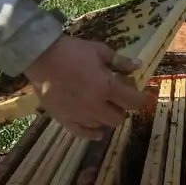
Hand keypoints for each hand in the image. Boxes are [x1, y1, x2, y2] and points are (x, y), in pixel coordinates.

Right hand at [23, 35, 145, 138]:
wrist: (41, 57)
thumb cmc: (72, 51)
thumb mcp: (99, 51)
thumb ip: (120, 61)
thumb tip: (138, 65)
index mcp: (106, 87)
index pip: (132, 101)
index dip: (141, 100)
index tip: (144, 97)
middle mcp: (95, 105)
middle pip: (118, 118)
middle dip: (122, 108)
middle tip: (118, 98)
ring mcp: (79, 115)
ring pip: (102, 126)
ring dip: (106, 117)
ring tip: (103, 106)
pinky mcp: (64, 120)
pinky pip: (82, 133)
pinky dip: (92, 132)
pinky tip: (97, 130)